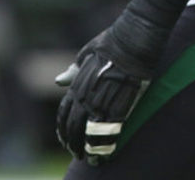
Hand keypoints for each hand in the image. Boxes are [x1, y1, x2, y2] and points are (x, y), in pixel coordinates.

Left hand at [55, 27, 155, 161]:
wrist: (135, 36)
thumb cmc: (114, 41)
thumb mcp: (88, 54)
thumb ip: (75, 71)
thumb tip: (58, 80)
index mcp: (78, 82)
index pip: (64, 112)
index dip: (63, 129)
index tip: (66, 140)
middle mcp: (87, 93)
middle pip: (74, 125)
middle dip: (73, 142)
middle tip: (77, 154)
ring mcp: (104, 97)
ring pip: (89, 130)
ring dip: (87, 147)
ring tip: (90, 158)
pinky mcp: (122, 100)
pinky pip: (109, 128)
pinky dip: (104, 143)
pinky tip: (104, 153)